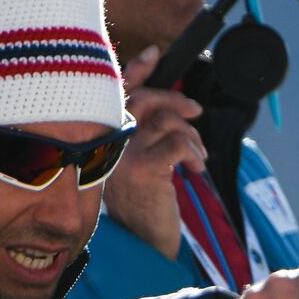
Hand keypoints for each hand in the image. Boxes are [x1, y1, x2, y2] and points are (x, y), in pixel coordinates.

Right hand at [102, 45, 208, 259]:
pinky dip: (193, 153)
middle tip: (194, 112)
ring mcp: (121, 156)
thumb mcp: (141, 163)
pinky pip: (178, 143)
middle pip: (145, 99)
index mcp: (102, 139)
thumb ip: (148, 133)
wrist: (140, 244)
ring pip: (167, 122)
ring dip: (191, 136)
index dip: (135, 70)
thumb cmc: (142, 203)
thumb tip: (173, 107)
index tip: (154, 54)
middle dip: (176, 100)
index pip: (117, 95)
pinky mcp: (143, 169)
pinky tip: (194, 169)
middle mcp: (104, 144)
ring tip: (196, 156)